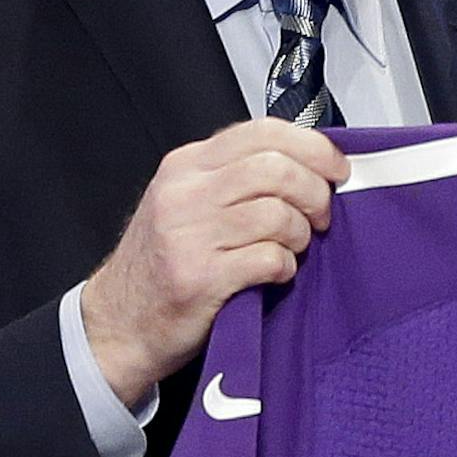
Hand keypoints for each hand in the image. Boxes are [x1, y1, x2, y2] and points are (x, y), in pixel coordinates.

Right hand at [80, 120, 349, 406]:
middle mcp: (184, 193)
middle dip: (315, 193)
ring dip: (301, 234)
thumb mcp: (187, 203)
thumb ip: (236, 177)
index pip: (262, 132)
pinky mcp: (200, 278)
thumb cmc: (163, 263)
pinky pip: (269, 258)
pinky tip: (276, 273)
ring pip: (278, 213)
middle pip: (276, 169)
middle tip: (321, 216)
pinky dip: (286, 266)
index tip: (337, 169)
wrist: (119, 324)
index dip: (313, 147)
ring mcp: (189, 235)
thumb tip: (310, 164)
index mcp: (186, 166)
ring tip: (294, 248)